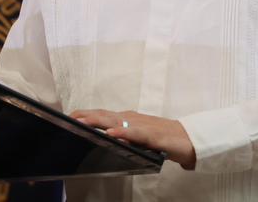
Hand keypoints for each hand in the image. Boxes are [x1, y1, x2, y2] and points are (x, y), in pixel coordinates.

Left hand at [69, 109, 195, 169]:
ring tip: (81, 123)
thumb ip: (123, 139)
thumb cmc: (164, 140)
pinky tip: (112, 134)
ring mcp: (143, 126)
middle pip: (105, 115)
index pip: (102, 115)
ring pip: (117, 121)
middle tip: (66, 119)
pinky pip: (136, 134)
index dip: (85, 115)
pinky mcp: (154, 136)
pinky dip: (123, 133)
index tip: (67, 117)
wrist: (191, 140)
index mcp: (127, 120)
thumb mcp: (138, 140)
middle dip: (85, 116)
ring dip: (98, 121)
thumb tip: (105, 141)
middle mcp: (132, 119)